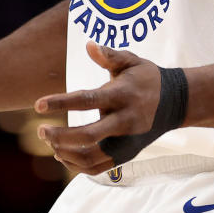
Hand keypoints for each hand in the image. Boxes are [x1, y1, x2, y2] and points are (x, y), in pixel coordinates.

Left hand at [33, 41, 165, 174]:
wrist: (176, 103)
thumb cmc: (147, 78)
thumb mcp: (131, 61)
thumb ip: (109, 55)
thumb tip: (88, 44)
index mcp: (122, 95)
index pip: (87, 100)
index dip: (61, 103)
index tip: (38, 105)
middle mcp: (125, 121)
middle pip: (88, 136)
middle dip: (59, 136)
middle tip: (41, 130)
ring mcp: (127, 142)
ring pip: (91, 158)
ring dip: (66, 153)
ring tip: (50, 142)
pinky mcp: (127, 155)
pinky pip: (98, 168)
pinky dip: (77, 165)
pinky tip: (62, 154)